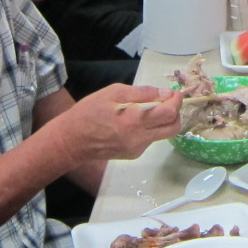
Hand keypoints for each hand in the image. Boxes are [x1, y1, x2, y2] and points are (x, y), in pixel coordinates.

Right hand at [57, 84, 182, 162]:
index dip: (176, 101)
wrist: (71, 140)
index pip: (169, 113)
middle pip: (173, 128)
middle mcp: (139, 138)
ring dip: (162, 120)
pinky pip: (150, 139)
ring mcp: (137, 149)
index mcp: (134, 120)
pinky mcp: (133, 154)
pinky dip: (150, 128)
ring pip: (162, 134)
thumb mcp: (114, 92)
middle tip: (167, 102)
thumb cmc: (89, 112)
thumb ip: (143, 93)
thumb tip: (165, 94)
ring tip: (147, 109)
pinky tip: (134, 121)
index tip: (173, 93)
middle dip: (176, 113)